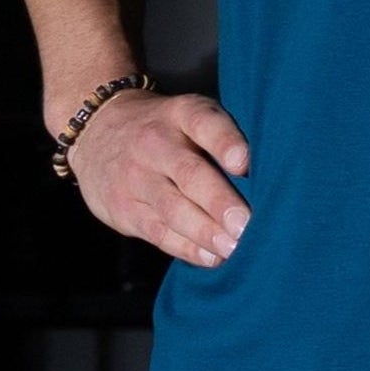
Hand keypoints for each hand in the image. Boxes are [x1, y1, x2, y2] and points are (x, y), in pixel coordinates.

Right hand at [66, 90, 251, 267]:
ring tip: (234, 247)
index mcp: (181, 113)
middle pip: (189, 173)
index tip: (244, 163)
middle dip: (219, 201)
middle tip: (246, 224)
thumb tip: (271, 177)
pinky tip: (212, 257)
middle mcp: (155, 143)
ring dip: (205, 232)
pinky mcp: (124, 209)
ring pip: (173, 208)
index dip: (225, 141)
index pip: (204, 122)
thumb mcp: (188, 115)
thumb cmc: (167, 130)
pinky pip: (158, 232)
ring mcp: (135, 177)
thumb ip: (222, 138)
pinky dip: (187, 248)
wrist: (98, 132)